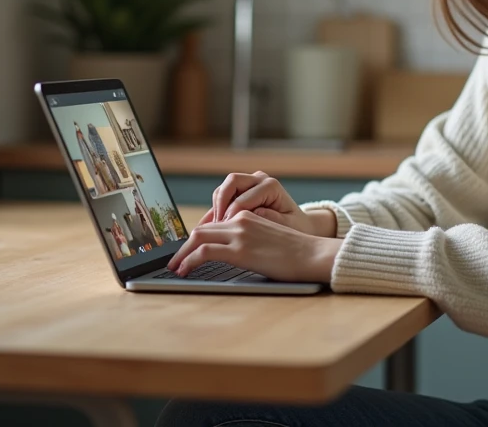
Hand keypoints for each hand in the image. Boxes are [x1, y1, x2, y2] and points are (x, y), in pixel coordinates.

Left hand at [167, 210, 341, 282]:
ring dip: (182, 254)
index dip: (196, 239)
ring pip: (198, 238)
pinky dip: (189, 260)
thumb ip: (250, 241)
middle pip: (201, 229)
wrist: (313, 255)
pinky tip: (184, 271)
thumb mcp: (269, 240)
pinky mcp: (240, 250)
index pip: (213, 225)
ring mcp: (239, 233)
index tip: (187, 252)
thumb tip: (234, 255)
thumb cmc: (297, 254)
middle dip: (184, 246)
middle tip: (174, 261)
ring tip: (175, 268)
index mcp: (248, 216)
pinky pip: (205, 252)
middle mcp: (241, 220)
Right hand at [199, 171, 335, 236]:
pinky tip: (209, 226)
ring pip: (224, 188)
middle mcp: (259, 179)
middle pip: (230, 182)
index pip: (243, 197)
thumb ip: (270, 220)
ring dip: (216, 207)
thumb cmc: (294, 227)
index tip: (226, 230)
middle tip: (216, 226)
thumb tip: (251, 215)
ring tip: (214, 228)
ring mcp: (249, 183)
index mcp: (271, 186)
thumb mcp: (288, 226)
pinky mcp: (241, 192)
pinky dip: (215, 211)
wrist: (299, 225)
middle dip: (220, 204)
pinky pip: (223, 198)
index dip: (232, 215)